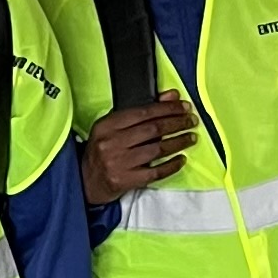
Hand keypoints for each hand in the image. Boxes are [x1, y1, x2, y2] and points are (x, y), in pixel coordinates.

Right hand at [80, 95, 198, 206]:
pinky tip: (181, 159)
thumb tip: (172, 96)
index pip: (144, 112)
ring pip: (157, 149)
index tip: (184, 107)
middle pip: (153, 129)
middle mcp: (112, 142)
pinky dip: (171, 165)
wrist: (86, 181)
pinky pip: (155, 172)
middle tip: (192, 121)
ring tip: (191, 137)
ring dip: (178, 142)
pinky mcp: (125, 180)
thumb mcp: (114, 127)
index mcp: (107, 125)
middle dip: (177, 123)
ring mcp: (118, 163)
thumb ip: (142, 111)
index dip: (168, 108)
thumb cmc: (102, 151)